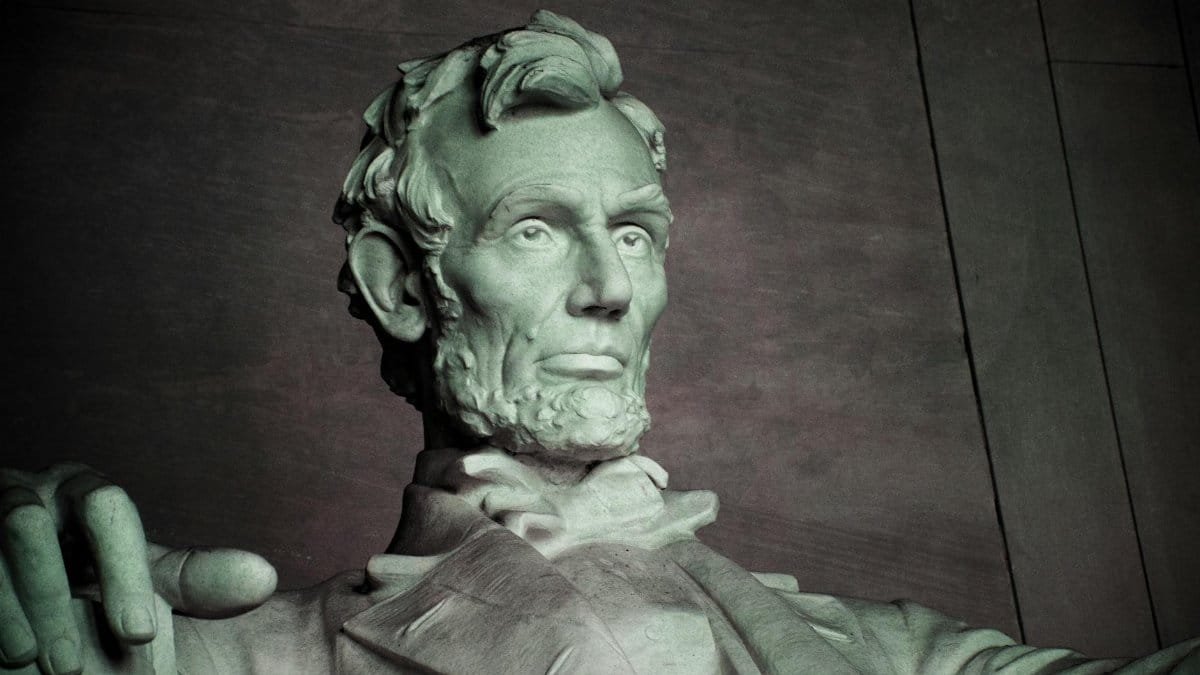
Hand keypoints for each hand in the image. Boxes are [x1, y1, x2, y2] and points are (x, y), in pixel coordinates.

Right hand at [0, 464, 275, 674]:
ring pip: (1, 538)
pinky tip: (8, 651)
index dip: (123, 570)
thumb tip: (265, 579)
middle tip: (71, 666)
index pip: (108, 511)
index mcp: (88, 496)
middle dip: (54, 597)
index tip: (139, 634)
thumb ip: (196, 581)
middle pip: (36, 524)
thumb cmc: (85, 573)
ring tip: (37, 664)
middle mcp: (36, 493)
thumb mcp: (141, 578)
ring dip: (18, 605)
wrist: (12, 584)